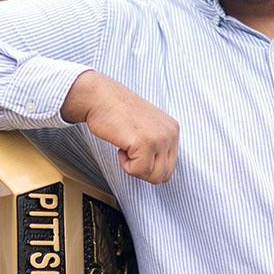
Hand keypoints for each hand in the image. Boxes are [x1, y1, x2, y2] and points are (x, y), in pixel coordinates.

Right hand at [61, 71, 178, 183]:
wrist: (101, 97)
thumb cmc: (117, 112)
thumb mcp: (148, 127)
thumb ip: (157, 145)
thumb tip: (159, 170)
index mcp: (173, 129)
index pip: (169, 167)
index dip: (149, 166)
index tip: (136, 152)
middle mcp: (170, 133)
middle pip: (164, 175)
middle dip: (143, 170)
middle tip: (130, 153)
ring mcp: (160, 138)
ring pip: (153, 176)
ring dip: (135, 168)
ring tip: (126, 148)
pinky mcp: (145, 142)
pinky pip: (138, 170)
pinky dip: (125, 164)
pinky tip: (121, 145)